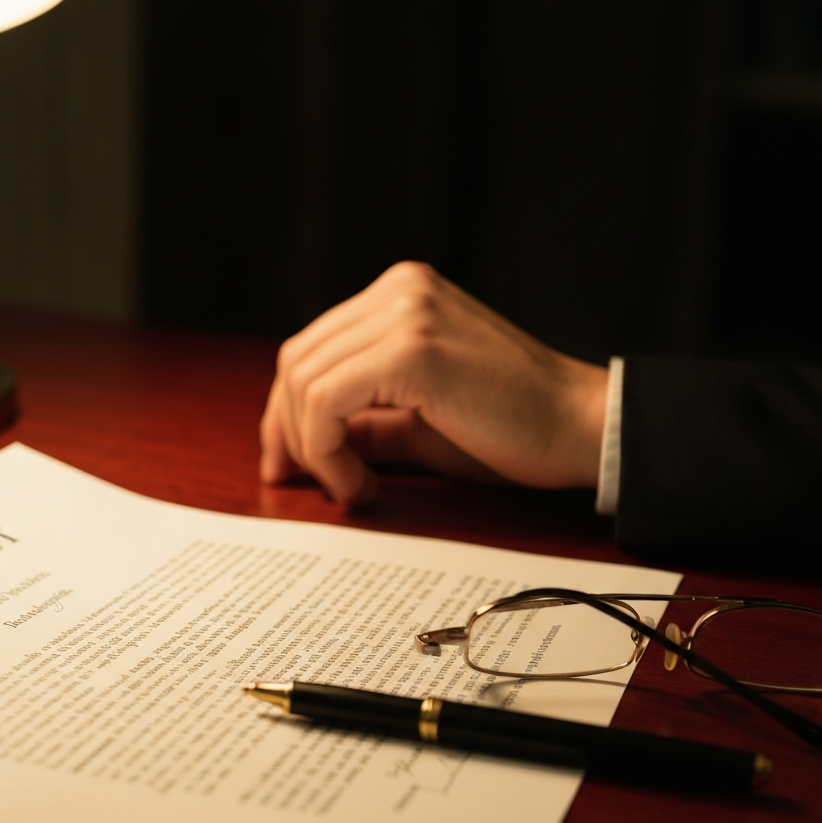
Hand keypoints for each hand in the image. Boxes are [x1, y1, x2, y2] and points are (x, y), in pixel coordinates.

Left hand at [260, 262, 608, 503]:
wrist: (580, 430)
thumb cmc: (508, 432)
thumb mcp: (416, 422)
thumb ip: (361, 422)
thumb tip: (300, 444)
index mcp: (399, 296)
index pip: (310, 348)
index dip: (285, 412)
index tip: (287, 464)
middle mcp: (398, 291)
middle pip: (296, 361)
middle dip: (286, 431)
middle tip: (300, 483)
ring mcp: (406, 311)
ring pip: (304, 382)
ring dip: (312, 449)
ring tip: (352, 488)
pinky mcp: (414, 348)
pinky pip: (326, 401)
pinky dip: (326, 452)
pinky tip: (360, 485)